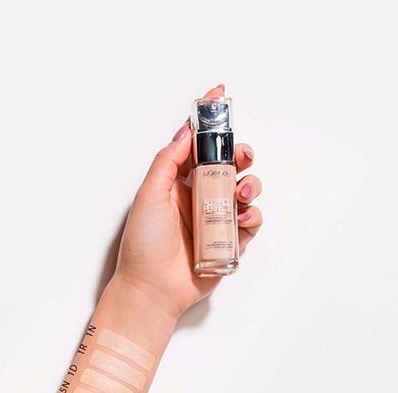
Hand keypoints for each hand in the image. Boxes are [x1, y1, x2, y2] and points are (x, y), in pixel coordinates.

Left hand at [114, 84, 262, 318]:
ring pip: (245, 191)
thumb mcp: (149, 195)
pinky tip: (242, 220)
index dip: (210, 121)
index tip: (221, 97)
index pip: (197, 146)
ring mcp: (215, 220)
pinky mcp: (229, 242)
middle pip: (228, 166)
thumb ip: (168, 162)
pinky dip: (253, 217)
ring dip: (250, 185)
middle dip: (240, 154)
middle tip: (242, 156)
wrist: (153, 290)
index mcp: (177, 184)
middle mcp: (199, 198)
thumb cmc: (144, 245)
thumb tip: (186, 131)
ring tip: (241, 194)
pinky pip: (251, 222)